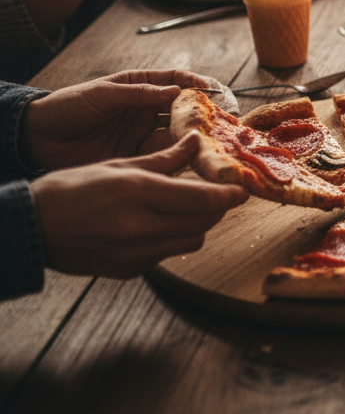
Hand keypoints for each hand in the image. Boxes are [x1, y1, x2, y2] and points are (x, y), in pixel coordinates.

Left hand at [22, 70, 209, 170]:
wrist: (38, 139)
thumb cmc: (68, 107)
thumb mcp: (102, 95)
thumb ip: (139, 94)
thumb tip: (177, 92)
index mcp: (139, 86)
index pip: (175, 80)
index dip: (196, 84)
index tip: (213, 91)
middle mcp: (146, 109)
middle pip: (182, 109)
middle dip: (202, 114)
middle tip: (220, 122)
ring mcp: (142, 132)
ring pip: (176, 133)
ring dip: (192, 137)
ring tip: (209, 143)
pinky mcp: (136, 155)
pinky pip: (162, 155)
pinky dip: (177, 157)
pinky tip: (189, 159)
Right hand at [30, 134, 248, 278]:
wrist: (31, 228)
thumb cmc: (72, 189)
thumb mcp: (118, 165)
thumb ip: (163, 159)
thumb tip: (194, 143)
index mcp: (139, 193)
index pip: (202, 199)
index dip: (229, 196)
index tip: (243, 190)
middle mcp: (141, 227)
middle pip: (203, 223)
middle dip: (216, 209)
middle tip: (218, 195)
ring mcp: (135, 253)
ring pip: (191, 241)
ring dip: (198, 225)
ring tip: (187, 207)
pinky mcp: (130, 270)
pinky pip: (168, 254)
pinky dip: (172, 239)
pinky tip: (158, 224)